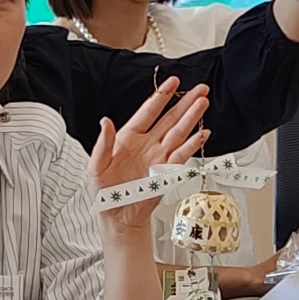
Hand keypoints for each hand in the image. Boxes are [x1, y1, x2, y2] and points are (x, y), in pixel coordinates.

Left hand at [91, 78, 209, 212]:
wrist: (117, 216)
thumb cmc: (105, 193)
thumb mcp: (95, 166)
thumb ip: (102, 143)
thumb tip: (105, 122)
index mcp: (129, 138)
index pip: (148, 111)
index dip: (161, 96)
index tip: (172, 83)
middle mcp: (147, 144)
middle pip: (170, 118)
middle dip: (185, 102)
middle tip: (199, 89)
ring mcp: (159, 157)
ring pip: (179, 132)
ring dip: (192, 118)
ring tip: (202, 104)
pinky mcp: (167, 171)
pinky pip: (182, 155)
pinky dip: (193, 144)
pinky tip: (202, 134)